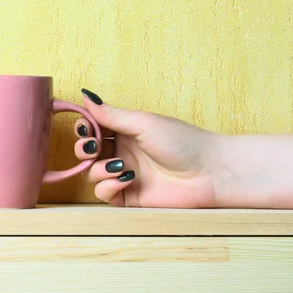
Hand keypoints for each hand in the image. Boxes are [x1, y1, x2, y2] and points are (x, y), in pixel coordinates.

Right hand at [73, 88, 221, 207]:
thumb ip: (111, 114)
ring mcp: (123, 175)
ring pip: (91, 173)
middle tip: (93, 147)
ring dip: (97, 169)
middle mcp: (121, 152)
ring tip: (117, 165)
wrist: (209, 172)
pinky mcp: (128, 196)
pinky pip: (104, 193)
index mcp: (125, 132)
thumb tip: (85, 95)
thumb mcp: (143, 123)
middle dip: (84, 149)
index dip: (84, 128)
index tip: (85, 127)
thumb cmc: (182, 141)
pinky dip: (108, 186)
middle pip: (87, 152)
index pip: (93, 128)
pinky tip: (125, 179)